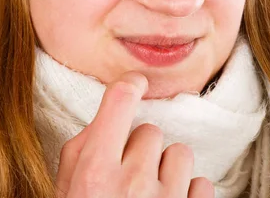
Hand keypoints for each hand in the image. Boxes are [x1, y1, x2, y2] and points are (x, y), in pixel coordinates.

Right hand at [54, 71, 214, 197]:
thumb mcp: (67, 190)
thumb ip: (82, 150)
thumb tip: (107, 114)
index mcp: (95, 174)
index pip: (120, 100)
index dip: (129, 85)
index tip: (135, 83)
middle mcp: (132, 185)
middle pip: (150, 131)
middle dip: (140, 150)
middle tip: (127, 178)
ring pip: (180, 152)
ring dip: (168, 170)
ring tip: (151, 194)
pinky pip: (202, 182)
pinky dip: (189, 193)